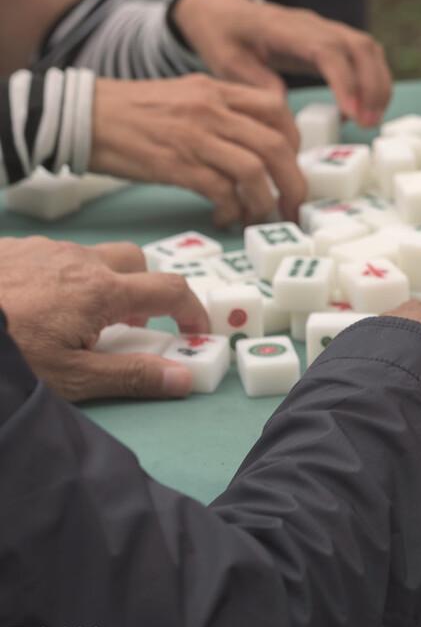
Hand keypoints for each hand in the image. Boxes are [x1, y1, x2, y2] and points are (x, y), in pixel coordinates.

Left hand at [0, 237, 209, 401]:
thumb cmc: (8, 353)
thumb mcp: (71, 378)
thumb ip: (132, 375)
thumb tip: (184, 378)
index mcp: (103, 291)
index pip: (171, 289)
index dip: (193, 310)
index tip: (196, 332)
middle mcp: (81, 261)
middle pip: (136, 261)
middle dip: (146, 288)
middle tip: (132, 323)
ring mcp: (45, 250)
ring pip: (92, 258)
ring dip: (100, 284)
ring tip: (75, 321)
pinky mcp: (13, 249)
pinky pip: (53, 257)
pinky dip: (62, 279)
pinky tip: (36, 306)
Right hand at [91, 75, 306, 227]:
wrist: (81, 115)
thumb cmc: (133, 111)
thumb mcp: (186, 95)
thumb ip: (223, 112)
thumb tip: (257, 144)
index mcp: (217, 90)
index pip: (278, 110)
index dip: (295, 142)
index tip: (292, 166)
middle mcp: (212, 110)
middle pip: (277, 146)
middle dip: (294, 182)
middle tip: (294, 205)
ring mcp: (194, 137)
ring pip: (255, 172)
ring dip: (265, 201)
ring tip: (258, 217)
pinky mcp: (175, 164)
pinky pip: (221, 191)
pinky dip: (231, 209)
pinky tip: (225, 217)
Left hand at [172, 0, 392, 126]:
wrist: (222, 11)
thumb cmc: (224, 36)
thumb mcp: (227, 62)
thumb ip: (257, 82)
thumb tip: (285, 106)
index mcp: (284, 28)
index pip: (327, 50)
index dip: (344, 81)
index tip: (350, 113)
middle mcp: (314, 24)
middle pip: (360, 47)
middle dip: (372, 87)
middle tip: (368, 124)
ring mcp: (327, 29)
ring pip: (369, 50)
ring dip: (378, 85)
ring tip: (371, 120)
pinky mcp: (333, 39)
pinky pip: (365, 56)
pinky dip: (373, 81)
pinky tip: (362, 108)